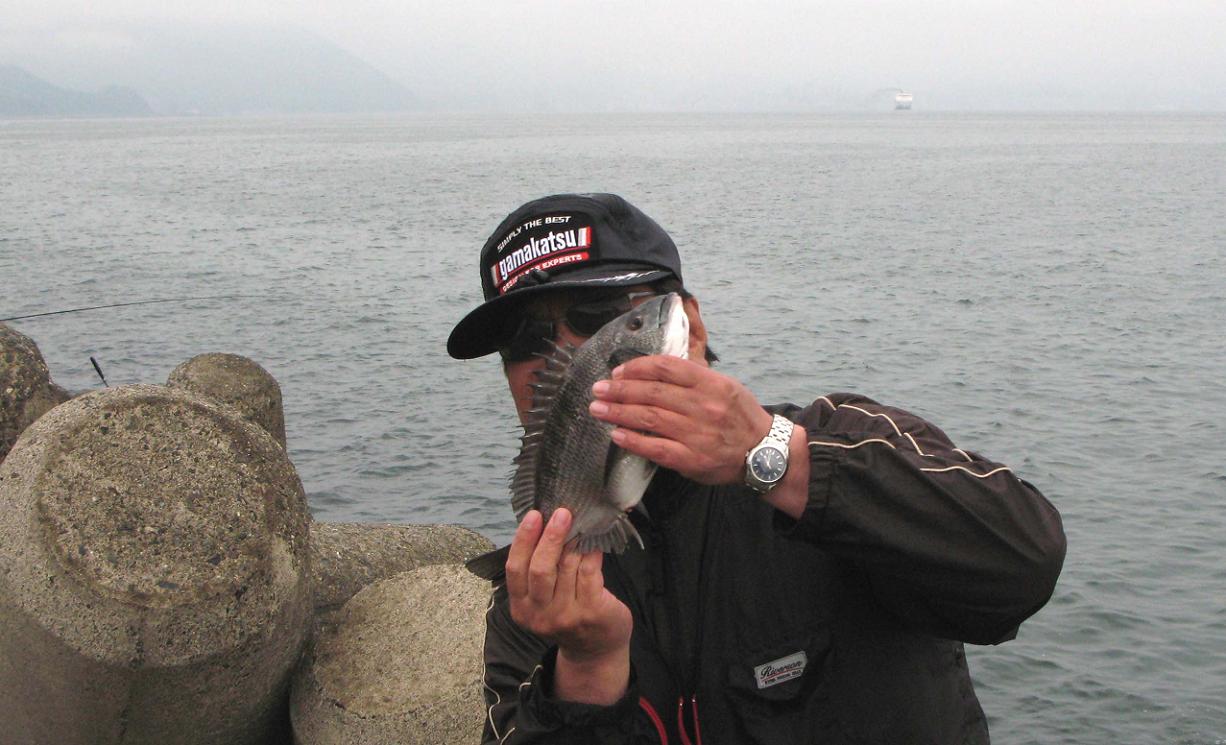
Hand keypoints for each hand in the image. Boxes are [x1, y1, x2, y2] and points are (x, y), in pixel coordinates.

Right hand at [505, 508, 631, 702]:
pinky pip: (589, 572)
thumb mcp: (542, 601)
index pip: (515, 570)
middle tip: (561, 513)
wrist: (594, 650)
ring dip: (574, 542)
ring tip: (580, 522)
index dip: (523, 540)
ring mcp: (566, 616)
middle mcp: (540, 615)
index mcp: (521, 608)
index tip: (533, 515)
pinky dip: (591, 553)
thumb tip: (543, 524)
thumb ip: (538, 571)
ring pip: (567, 567)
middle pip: (540, 569)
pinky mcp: (591, 612)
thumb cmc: (567, 613)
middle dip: (550, 537)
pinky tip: (594, 541)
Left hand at [588, 355, 773, 485]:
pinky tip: (616, 434)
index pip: (666, 367)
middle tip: (598, 389)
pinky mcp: (691, 459)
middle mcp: (702, 406)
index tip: (618, 371)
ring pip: (649, 418)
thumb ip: (693, 378)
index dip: (637, 367)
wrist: (764, 452)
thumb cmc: (740, 416)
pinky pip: (656, 448)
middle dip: (620, 389)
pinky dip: (633, 441)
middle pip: (652, 392)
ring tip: (598, 408)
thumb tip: (653, 371)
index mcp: (711, 383)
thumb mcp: (725, 385)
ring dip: (619, 412)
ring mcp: (696, 433)